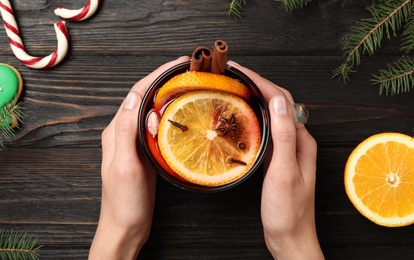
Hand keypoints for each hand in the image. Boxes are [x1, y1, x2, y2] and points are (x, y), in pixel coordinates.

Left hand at [89, 56, 190, 258]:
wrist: (126, 226)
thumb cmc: (124, 201)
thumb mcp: (125, 166)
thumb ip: (125, 132)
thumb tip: (133, 98)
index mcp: (116, 131)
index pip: (136, 94)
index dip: (156, 75)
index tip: (178, 64)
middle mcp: (123, 132)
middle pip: (144, 97)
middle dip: (164, 80)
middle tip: (188, 71)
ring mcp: (135, 142)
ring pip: (152, 110)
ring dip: (168, 95)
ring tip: (188, 86)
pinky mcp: (145, 152)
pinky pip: (158, 126)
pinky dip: (170, 115)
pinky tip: (183, 114)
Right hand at [227, 61, 323, 258]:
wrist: (290, 238)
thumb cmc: (288, 211)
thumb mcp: (285, 172)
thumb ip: (284, 136)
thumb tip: (278, 100)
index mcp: (301, 140)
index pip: (281, 100)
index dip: (260, 81)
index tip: (239, 70)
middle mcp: (297, 141)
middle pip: (278, 103)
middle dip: (257, 84)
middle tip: (233, 76)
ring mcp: (287, 150)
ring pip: (271, 115)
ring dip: (255, 98)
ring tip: (235, 89)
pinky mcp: (277, 159)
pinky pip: (266, 131)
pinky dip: (253, 118)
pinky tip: (240, 119)